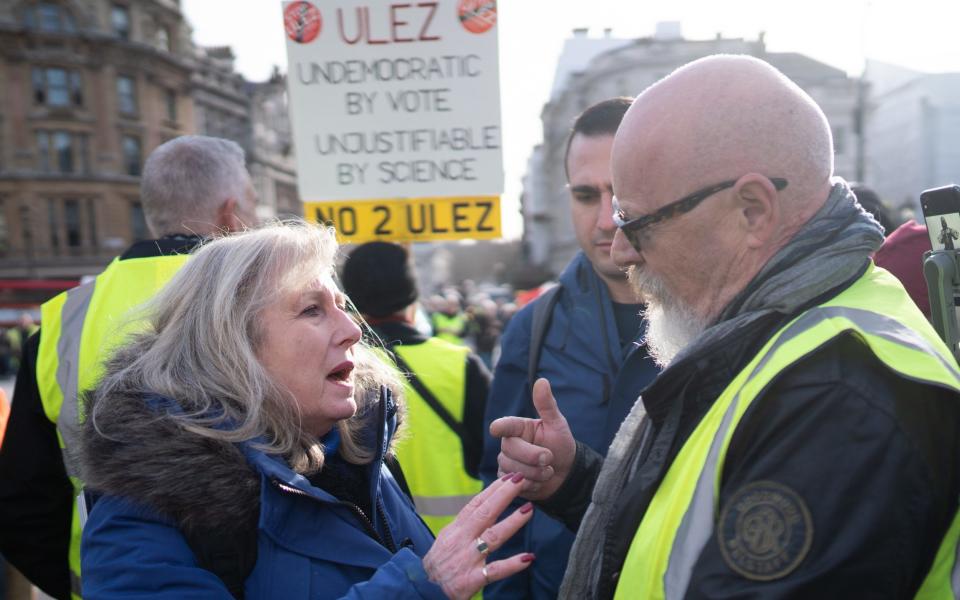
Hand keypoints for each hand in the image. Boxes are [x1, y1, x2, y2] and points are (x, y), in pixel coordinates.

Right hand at [423, 473, 534, 598]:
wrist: (422, 591)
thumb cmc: (438, 564)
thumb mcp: (447, 539)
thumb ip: (465, 525)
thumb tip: (484, 506)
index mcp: (456, 530)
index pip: (475, 505)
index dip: (492, 490)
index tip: (508, 477)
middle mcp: (461, 541)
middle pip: (485, 513)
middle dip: (503, 495)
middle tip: (519, 480)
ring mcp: (467, 560)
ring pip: (492, 537)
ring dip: (512, 522)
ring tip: (528, 509)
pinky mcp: (471, 580)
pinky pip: (495, 571)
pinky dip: (512, 565)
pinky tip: (527, 558)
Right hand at [489, 378, 575, 500]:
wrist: (566, 474)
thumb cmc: (561, 445)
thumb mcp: (557, 424)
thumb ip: (547, 405)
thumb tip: (542, 381)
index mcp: (518, 428)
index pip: (506, 426)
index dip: (501, 427)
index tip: (496, 429)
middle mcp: (509, 444)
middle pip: (512, 450)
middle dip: (534, 457)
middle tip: (549, 458)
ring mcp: (507, 463)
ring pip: (514, 469)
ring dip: (537, 473)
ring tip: (547, 470)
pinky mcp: (508, 481)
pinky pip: (515, 485)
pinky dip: (532, 484)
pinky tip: (539, 481)